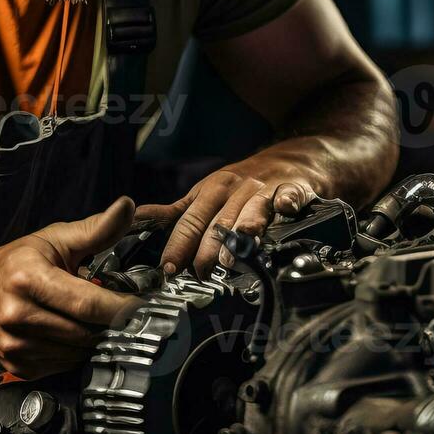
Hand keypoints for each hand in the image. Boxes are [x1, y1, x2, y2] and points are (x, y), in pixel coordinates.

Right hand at [0, 198, 137, 377]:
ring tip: (91, 320)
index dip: (121, 309)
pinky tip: (69, 333)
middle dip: (110, 324)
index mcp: (29, 280)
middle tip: (122, 312)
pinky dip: (74, 352)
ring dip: (93, 339)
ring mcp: (16, 346)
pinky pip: (63, 365)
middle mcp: (19, 316)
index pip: (87, 304)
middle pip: (86, 332)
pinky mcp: (17, 366)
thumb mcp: (51, 240)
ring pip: (78, 353)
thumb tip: (127, 208)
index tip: (144, 308)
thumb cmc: (10, 265)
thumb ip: (95, 229)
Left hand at [135, 159, 317, 277]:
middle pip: (218, 221)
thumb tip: (140, 221)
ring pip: (251, 211)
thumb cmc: (240, 184)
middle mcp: (235, 190)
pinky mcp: (292, 188)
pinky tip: (285, 207)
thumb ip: (176, 212)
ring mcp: (263, 189)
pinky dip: (287, 200)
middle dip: (207, 248)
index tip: (168, 267)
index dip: (178, 245)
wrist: (286, 160)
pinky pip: (289, 194)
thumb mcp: (205, 193)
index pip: (190, 221)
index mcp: (210, 191)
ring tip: (233, 255)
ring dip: (242, 230)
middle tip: (200, 272)